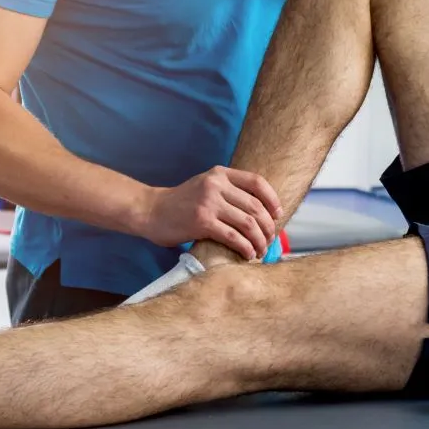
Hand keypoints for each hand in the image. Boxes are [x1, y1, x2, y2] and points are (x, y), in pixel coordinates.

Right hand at [140, 167, 282, 261]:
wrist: (150, 211)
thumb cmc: (180, 204)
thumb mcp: (205, 186)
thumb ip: (228, 192)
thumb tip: (260, 212)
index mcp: (219, 174)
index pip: (257, 182)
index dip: (272, 200)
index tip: (277, 215)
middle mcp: (216, 185)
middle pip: (256, 207)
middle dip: (267, 227)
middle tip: (269, 240)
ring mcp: (209, 203)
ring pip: (248, 223)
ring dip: (259, 240)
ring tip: (260, 250)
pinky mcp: (202, 222)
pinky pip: (233, 237)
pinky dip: (245, 248)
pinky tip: (247, 255)